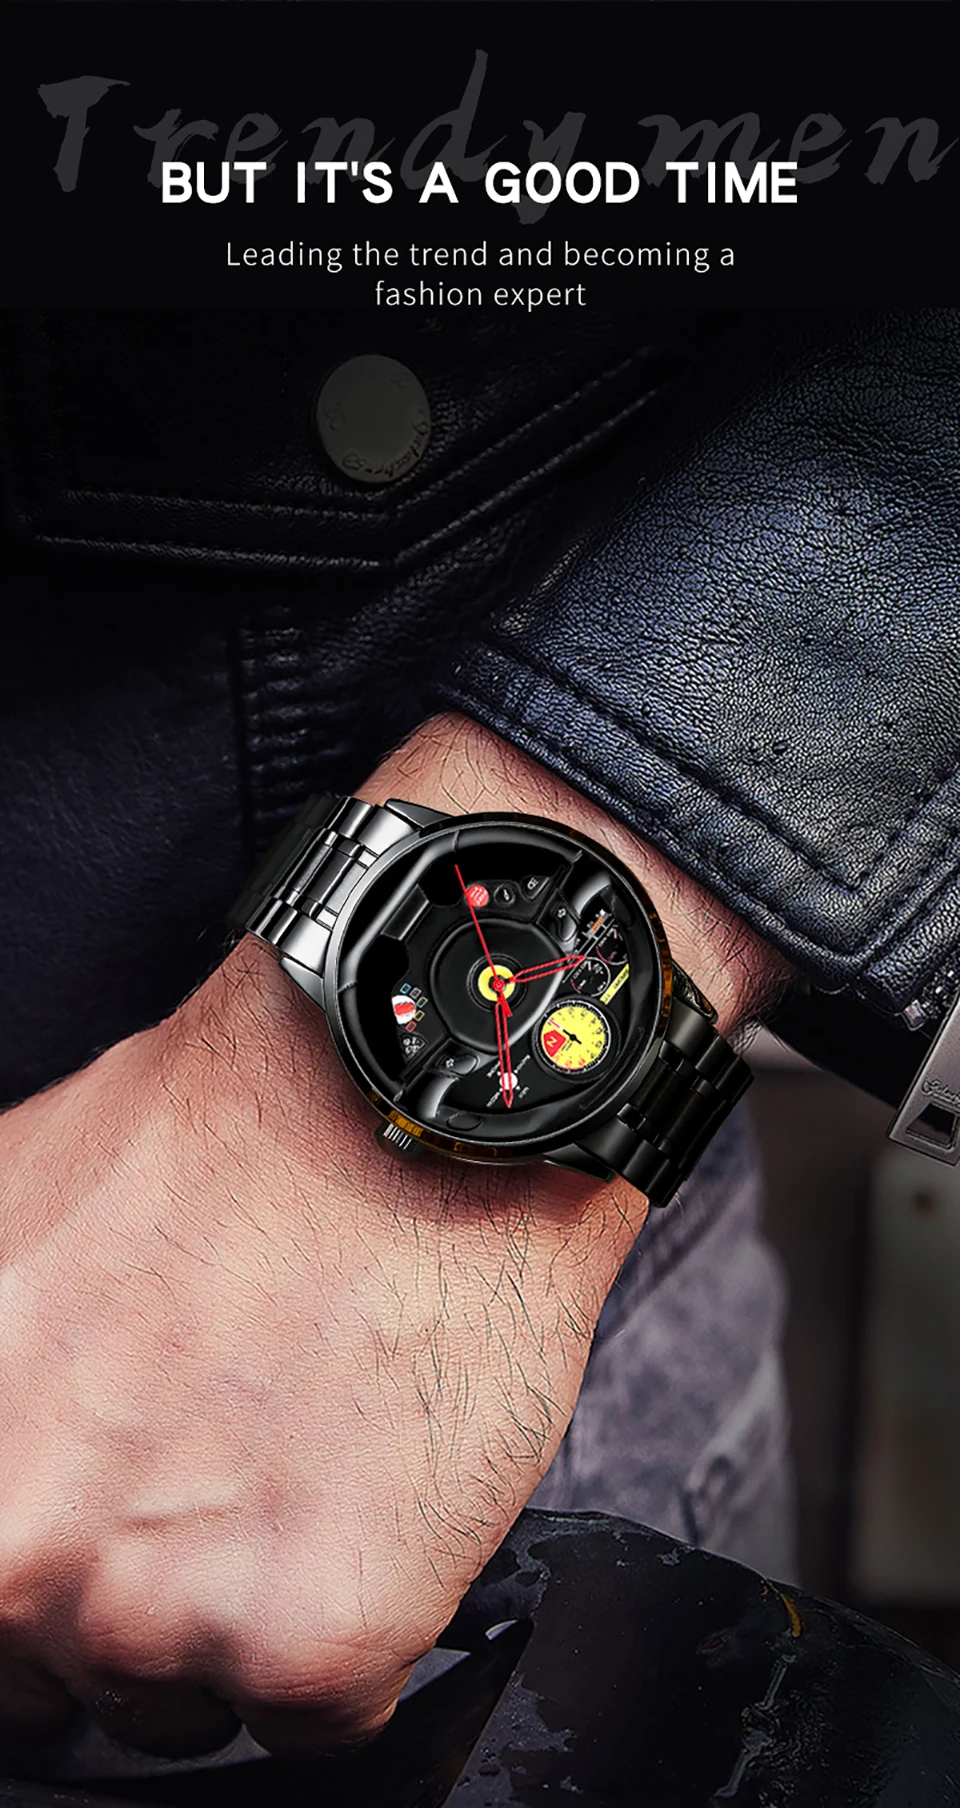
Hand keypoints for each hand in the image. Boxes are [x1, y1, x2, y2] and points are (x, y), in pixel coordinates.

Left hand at [0, 714, 783, 1760]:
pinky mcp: (315, 1642)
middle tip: (207, 1471)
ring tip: (297, 1454)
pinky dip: (355, 1617)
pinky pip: (320, 1709)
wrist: (402, 1109)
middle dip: (131, 1596)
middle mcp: (27, 1567)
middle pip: (65, 1679)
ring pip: (190, 1702)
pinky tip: (365, 1485)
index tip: (89, 1534)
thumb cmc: (222, 1142)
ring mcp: (166, 1621)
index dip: (36, 1573)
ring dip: (243, 1611)